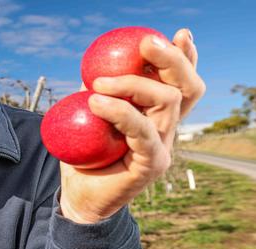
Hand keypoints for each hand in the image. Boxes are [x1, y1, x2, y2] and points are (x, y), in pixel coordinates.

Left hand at [60, 28, 204, 222]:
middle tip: (146, 43)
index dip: (184, 59)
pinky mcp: (151, 164)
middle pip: (184, 88)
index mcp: (157, 119)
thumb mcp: (87, 119)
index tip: (175, 34)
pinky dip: (120, 112)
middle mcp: (167, 131)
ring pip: (166, 103)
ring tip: (97, 83)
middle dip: (171, 59)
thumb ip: (96, 95)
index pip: (180, 84)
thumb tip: (91, 67)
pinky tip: (95, 101)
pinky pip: (142, 131)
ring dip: (132, 84)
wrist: (78, 200)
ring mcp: (162, 148)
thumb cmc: (82, 158)